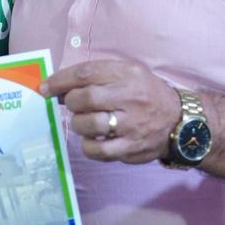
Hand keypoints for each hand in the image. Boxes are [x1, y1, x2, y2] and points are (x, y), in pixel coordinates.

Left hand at [42, 59, 180, 164]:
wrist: (180, 121)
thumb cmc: (146, 93)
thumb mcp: (128, 74)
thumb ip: (96, 77)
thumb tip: (58, 89)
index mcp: (127, 75)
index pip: (86, 73)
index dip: (60, 80)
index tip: (45, 88)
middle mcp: (131, 98)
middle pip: (85, 98)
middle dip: (71, 102)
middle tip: (72, 105)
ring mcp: (132, 125)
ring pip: (90, 125)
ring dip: (78, 124)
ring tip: (84, 122)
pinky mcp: (132, 148)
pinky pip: (99, 151)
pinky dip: (88, 147)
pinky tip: (92, 141)